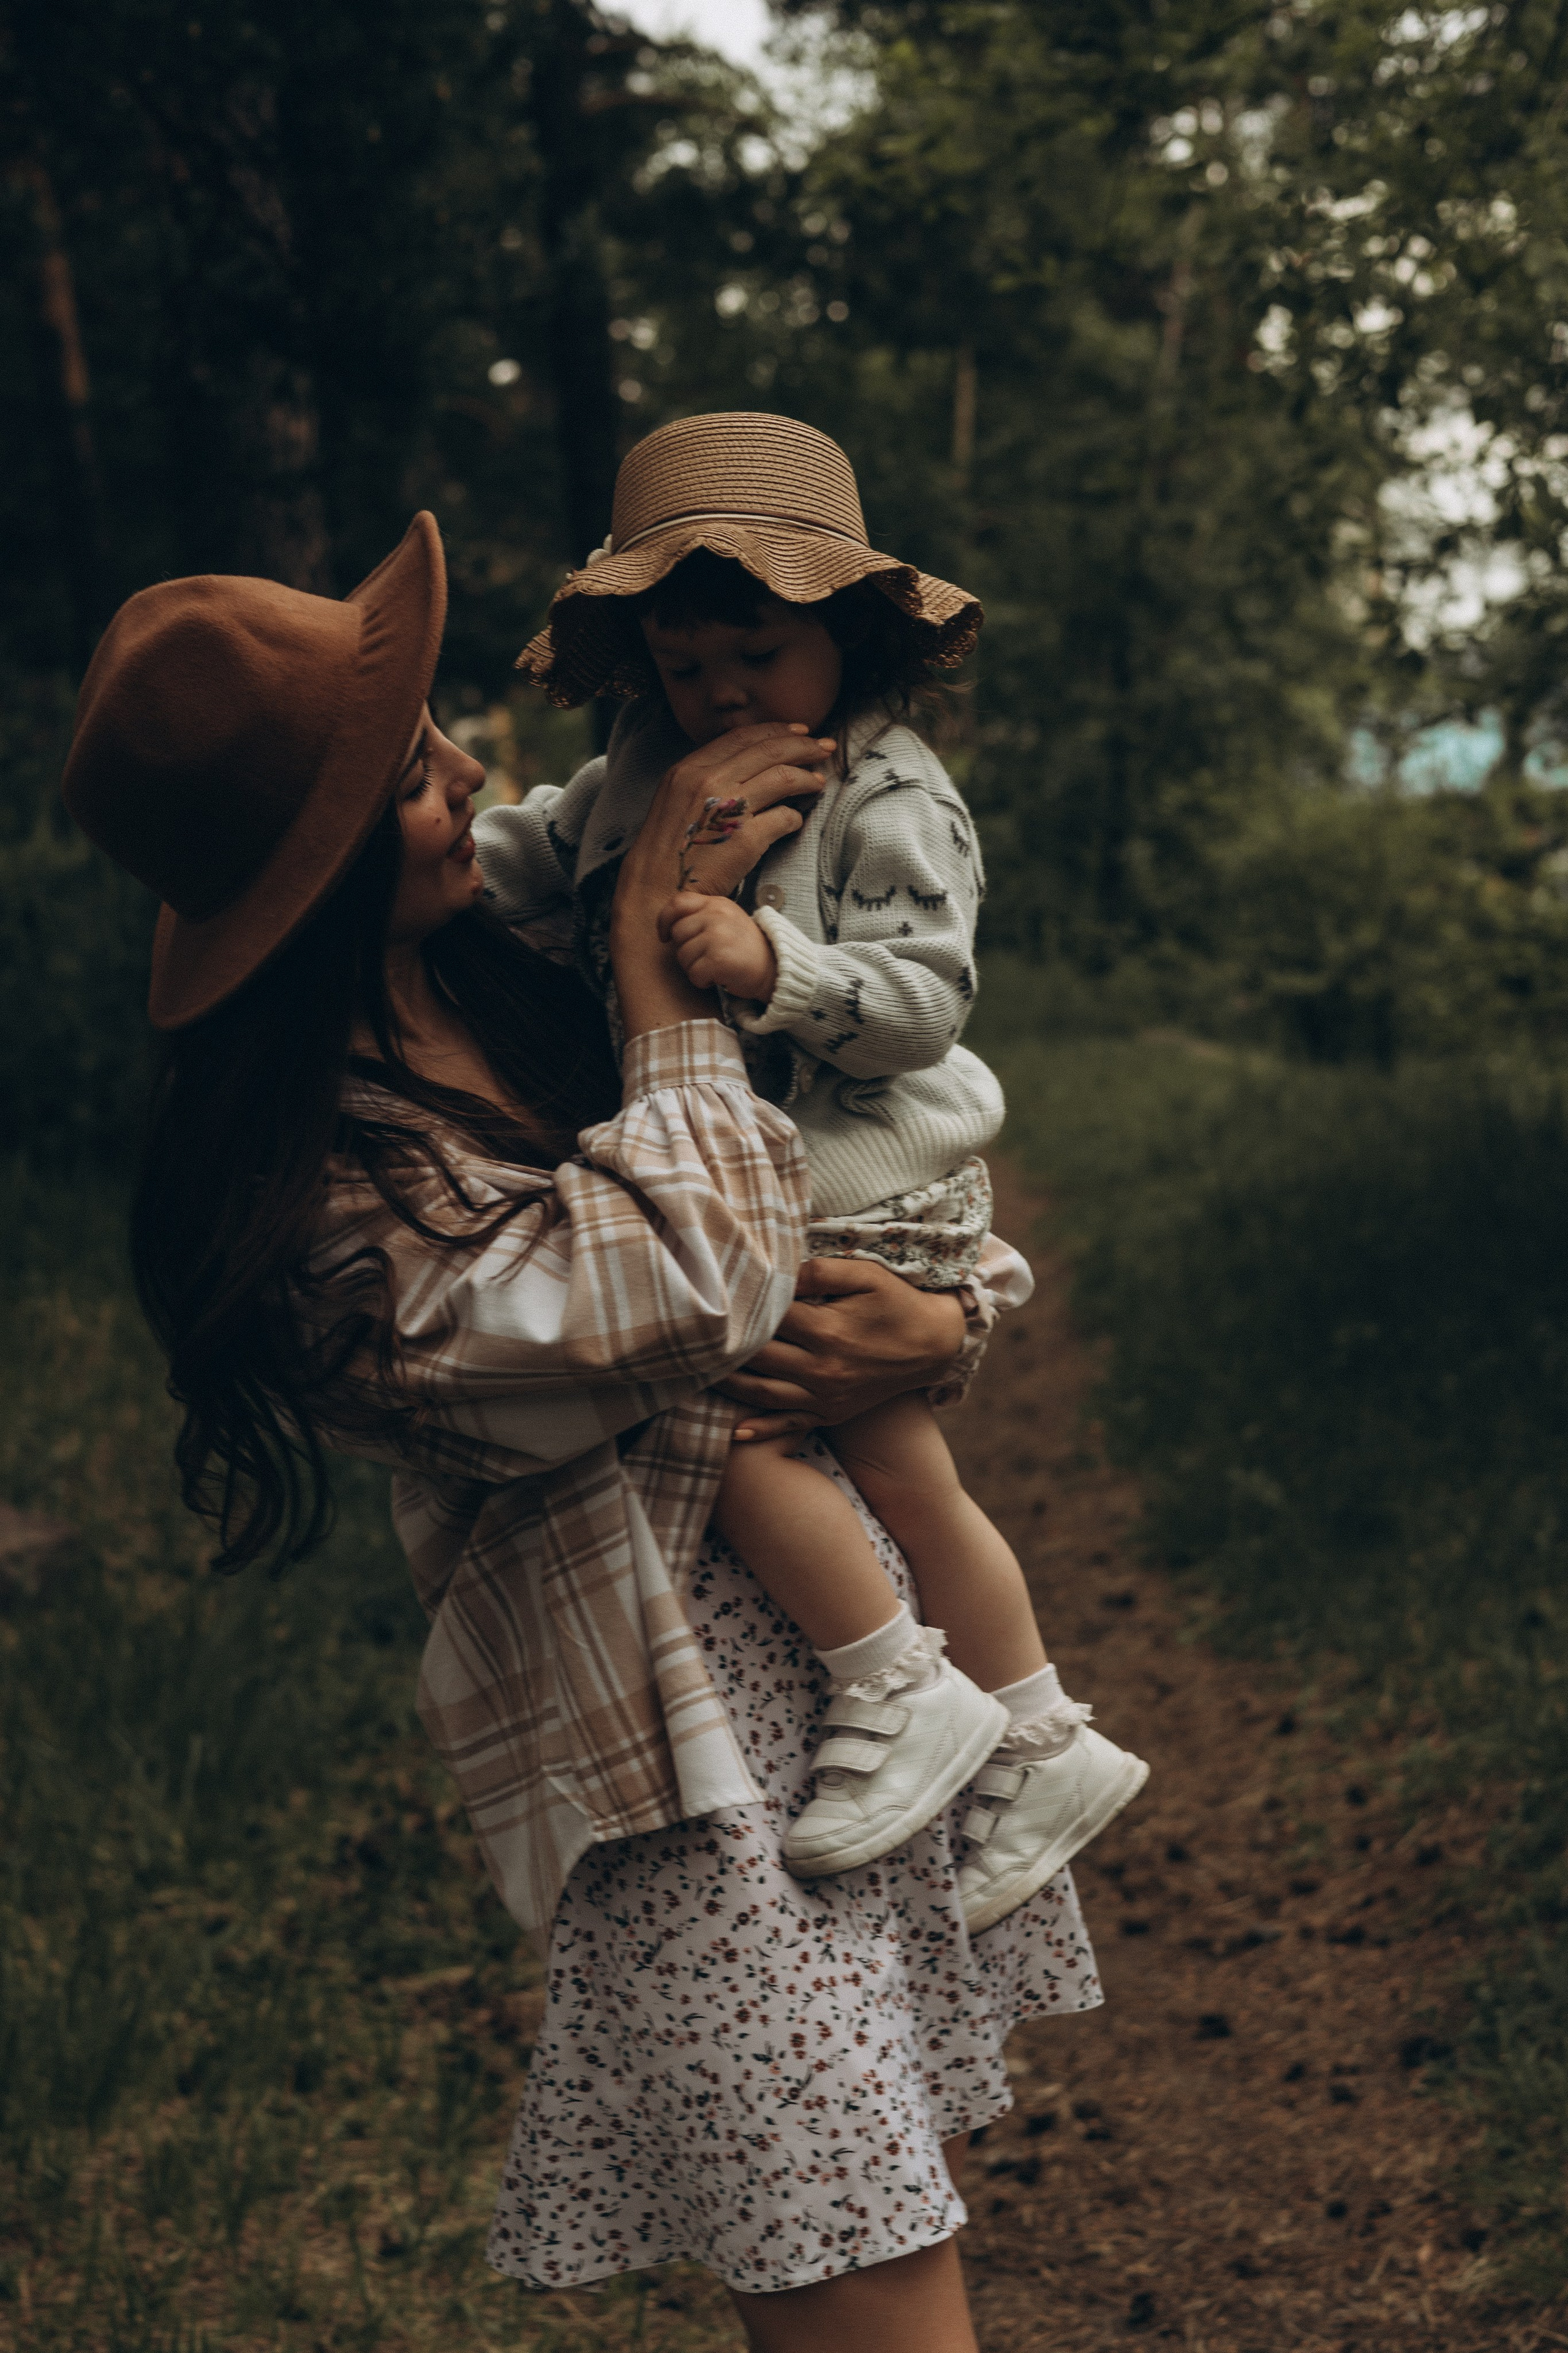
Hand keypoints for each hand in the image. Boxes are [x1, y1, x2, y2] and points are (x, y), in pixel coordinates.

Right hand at [615, 724, 832, 918]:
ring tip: (819, 781)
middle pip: (769, 750)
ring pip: (783, 777)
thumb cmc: (669, 850)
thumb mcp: (676, 800)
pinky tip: (796, 821)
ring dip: (807, 777)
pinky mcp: (746, 839)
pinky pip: (784, 818)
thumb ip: (705, 778)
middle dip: (803, 745)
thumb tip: (747, 765)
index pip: (742, 737)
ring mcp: (729, 809)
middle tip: (825, 747)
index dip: (776, 730)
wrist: (656, 891)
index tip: (799, 731)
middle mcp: (709, 781)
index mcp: (690, 768)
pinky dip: (795, 818)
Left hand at [660, 893, 777, 999]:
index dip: (665, 920)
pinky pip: (693, 974)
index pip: (678, 903)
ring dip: (694, 968)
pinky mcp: (718, 959)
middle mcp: (717, 916)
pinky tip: (718, 977)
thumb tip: (669, 926)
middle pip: (677, 934)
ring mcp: (717, 936)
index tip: (664, 936)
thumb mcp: (726, 920)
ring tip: (715, 967)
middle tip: (706, 957)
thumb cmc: (745, 948)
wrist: (775, 968)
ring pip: (683, 956)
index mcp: (717, 904)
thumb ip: (701, 916)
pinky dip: (703, 981)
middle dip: (686, 951)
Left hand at [717, 1257, 969, 1440]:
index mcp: (828, 1331)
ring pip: (762, 1393)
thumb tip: (777, 1272)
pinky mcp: (830, 1413)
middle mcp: (822, 1369)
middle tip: (691, 1332)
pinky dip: (760, 1428)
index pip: (768, 1318)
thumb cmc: (897, 1302)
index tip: (715, 1294)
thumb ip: (820, 1271)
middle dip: (723, 1346)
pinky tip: (733, 1431)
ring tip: (695, 1370)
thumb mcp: (867, 1275)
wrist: (935, 1346)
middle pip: (756, 1357)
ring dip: (726, 1384)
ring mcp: (825, 1396)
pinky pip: (789, 1424)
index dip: (740, 1306)